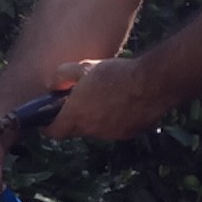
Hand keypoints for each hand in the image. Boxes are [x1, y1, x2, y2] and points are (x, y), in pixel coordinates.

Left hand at [43, 58, 170, 140]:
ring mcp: (110, 135)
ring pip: (95, 130)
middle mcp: (91, 130)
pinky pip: (115, 129)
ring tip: (105, 97)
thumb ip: (63, 76)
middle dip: (72, 119)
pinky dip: (113, 120)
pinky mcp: (128, 134)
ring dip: (95, 119)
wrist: (153, 83)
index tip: (48, 119)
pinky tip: (123, 102)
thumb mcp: (83, 67)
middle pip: (74, 130)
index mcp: (75, 116)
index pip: (53, 132)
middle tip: (78, 101)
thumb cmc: (115, 74)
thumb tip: (54, 84)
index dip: (48, 126)